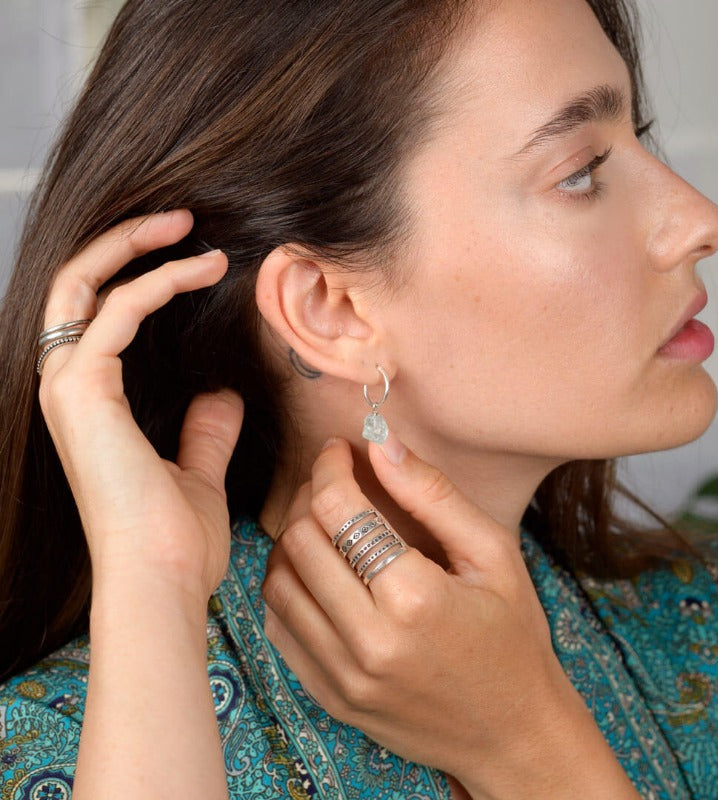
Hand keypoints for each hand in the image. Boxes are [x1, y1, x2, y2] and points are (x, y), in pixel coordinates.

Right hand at [37, 210, 242, 603]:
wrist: (161, 581)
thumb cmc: (173, 539)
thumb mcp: (197, 470)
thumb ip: (205, 431)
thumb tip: (221, 395)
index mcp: (88, 404)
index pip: (93, 316)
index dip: (133, 275)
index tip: (190, 258)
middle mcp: (65, 387)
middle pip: (75, 285)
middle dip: (122, 243)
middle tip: (180, 218)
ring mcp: (65, 387)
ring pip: (82, 284)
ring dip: (136, 248)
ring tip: (193, 229)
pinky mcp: (81, 390)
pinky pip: (116, 311)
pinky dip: (158, 283)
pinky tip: (202, 271)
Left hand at [261, 436, 591, 798]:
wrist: (513, 733)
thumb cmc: (513, 636)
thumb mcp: (493, 555)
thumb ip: (435, 495)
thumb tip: (382, 444)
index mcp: (416, 599)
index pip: (339, 511)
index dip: (330, 466)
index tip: (339, 450)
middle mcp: (369, 642)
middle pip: (301, 541)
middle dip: (310, 495)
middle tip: (334, 483)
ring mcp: (343, 676)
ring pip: (278, 581)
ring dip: (292, 539)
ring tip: (324, 524)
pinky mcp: (330, 697)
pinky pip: (279, 627)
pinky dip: (287, 586)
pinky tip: (317, 571)